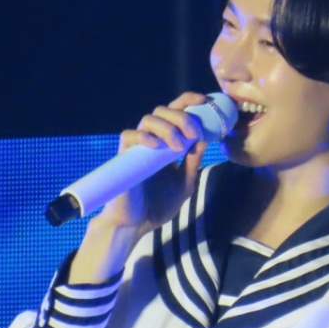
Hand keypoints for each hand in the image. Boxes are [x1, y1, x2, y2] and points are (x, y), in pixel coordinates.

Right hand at [96, 92, 208, 237]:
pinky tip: (156, 146)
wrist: (135, 225)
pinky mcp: (124, 156)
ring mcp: (137, 147)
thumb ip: (193, 163)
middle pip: (164, 110)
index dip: (189, 102)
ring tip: (178, 145)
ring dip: (167, 127)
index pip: (176, 114)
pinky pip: (129, 135)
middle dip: (182, 116)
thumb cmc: (158, 206)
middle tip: (193, 132)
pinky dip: (144, 136)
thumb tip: (204, 139)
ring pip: (148, 118)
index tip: (205, 101)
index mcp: (167, 144)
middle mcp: (152, 141)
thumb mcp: (184, 184)